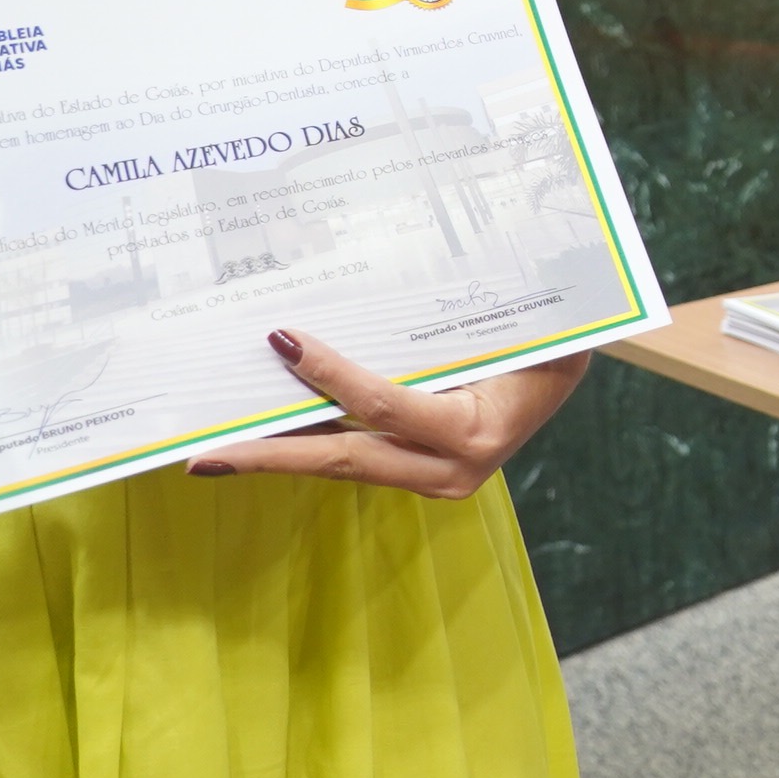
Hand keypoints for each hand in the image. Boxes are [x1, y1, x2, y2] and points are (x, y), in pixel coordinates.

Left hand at [189, 330, 587, 500]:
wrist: (574, 370)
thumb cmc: (548, 338)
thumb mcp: (512, 332)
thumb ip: (451, 329)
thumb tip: (375, 297)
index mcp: (474, 432)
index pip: (381, 406)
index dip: (330, 376)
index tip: (283, 341)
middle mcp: (451, 470)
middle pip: (343, 461)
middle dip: (271, 457)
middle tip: (204, 457)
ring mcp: (437, 480)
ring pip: (345, 465)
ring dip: (284, 453)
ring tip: (222, 447)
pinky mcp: (424, 475)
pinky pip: (361, 458)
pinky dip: (316, 444)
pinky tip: (275, 433)